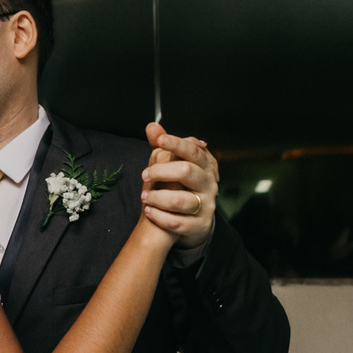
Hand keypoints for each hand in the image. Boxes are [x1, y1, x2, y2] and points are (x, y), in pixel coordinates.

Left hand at [140, 122, 218, 249]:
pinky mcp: (199, 225)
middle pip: (187, 171)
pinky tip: (149, 211)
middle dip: (161, 171)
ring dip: (157, 197)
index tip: (159, 140)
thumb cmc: (180, 187)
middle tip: (144, 175)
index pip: (193, 150)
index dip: (176, 143)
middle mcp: (209, 184)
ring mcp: (206, 205)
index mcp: (205, 166)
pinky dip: (160, 217)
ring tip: (144, 196)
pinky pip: (178, 222)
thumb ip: (163, 146)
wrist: (192, 220)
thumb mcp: (174, 165)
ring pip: (181, 200)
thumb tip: (151, 126)